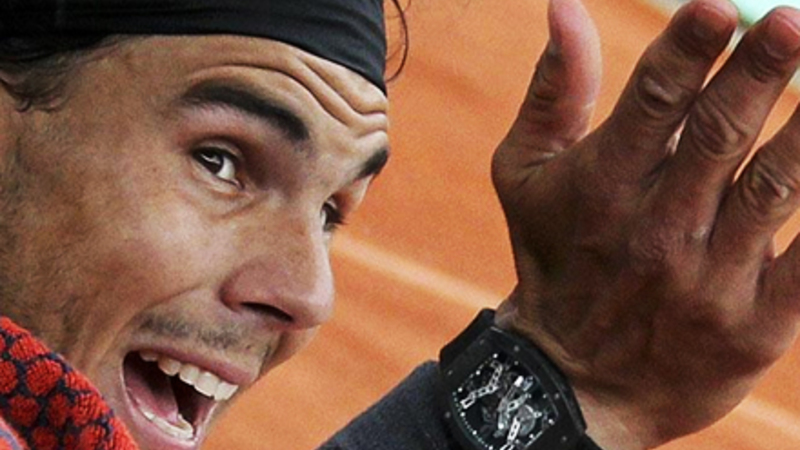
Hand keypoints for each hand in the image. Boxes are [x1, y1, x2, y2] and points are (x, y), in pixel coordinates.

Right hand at [491, 0, 799, 448]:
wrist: (570, 380)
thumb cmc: (552, 259)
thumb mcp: (524, 176)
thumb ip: (552, 92)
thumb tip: (566, 6)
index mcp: (600, 186)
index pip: (651, 102)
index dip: (688, 49)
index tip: (719, 6)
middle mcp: (654, 229)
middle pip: (719, 135)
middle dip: (762, 71)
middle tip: (795, 20)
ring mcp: (708, 281)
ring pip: (778, 188)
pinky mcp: (754, 327)